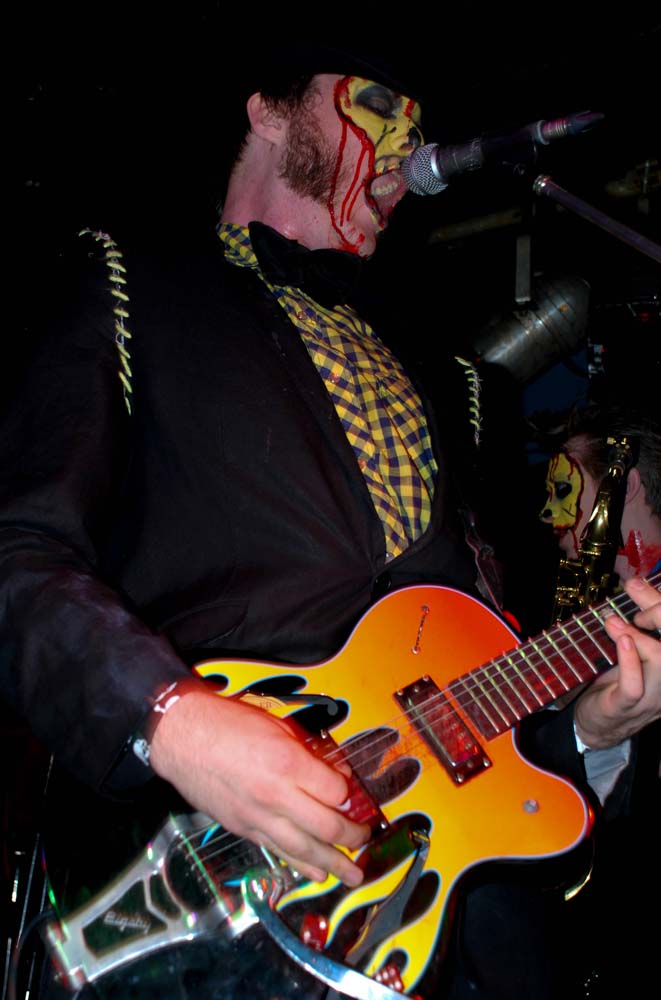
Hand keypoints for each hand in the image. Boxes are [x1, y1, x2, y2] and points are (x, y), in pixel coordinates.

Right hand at [149, 686, 368, 885]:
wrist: (182, 738)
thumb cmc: (228, 724)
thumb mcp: (277, 727)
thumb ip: (308, 753)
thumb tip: (335, 775)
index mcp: (288, 763)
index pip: (335, 792)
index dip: (349, 794)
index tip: (352, 793)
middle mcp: (276, 795)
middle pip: (326, 827)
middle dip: (352, 836)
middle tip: (364, 838)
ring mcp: (258, 817)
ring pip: (304, 849)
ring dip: (334, 864)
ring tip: (353, 875)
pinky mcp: (243, 829)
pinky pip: (278, 851)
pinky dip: (300, 865)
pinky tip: (317, 875)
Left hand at [574, 576, 660, 748]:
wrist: (599, 725)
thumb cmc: (619, 681)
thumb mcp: (632, 649)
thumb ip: (638, 625)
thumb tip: (635, 584)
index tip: (643, 584)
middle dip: (658, 613)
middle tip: (633, 590)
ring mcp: (653, 698)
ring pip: (660, 662)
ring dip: (638, 636)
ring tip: (614, 620)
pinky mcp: (628, 706)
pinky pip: (635, 685)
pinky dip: (629, 660)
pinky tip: (622, 641)